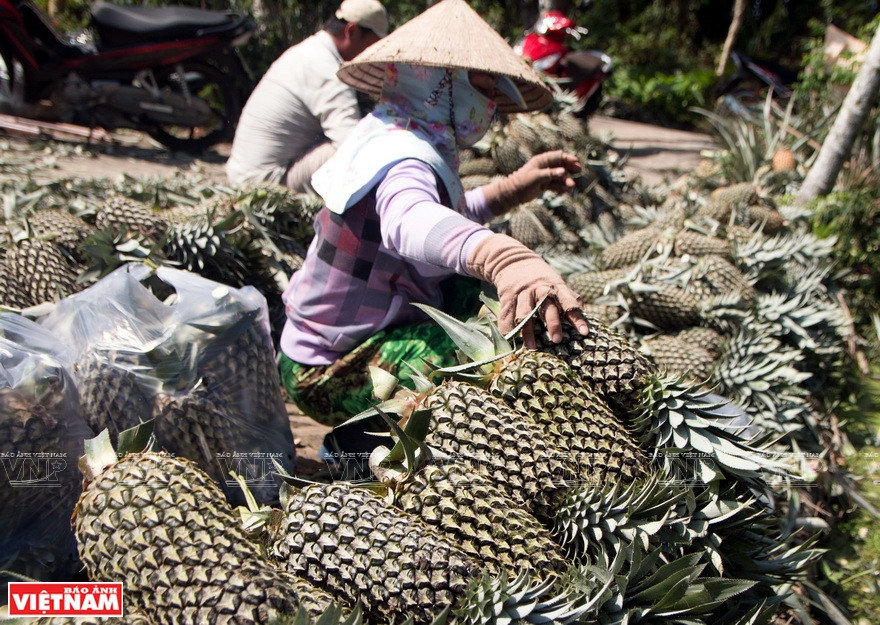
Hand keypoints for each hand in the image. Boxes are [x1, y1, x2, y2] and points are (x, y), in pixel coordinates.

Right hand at [467, 233, 588, 347]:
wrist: (514, 261)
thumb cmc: (541, 279)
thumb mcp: (557, 283)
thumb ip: (569, 298)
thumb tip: (583, 313)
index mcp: (556, 287)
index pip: (569, 303)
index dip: (577, 318)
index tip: (584, 332)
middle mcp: (540, 289)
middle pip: (547, 308)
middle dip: (552, 324)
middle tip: (557, 340)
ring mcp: (523, 292)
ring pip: (525, 313)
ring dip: (528, 331)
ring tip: (532, 347)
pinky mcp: (507, 296)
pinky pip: (507, 314)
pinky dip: (508, 327)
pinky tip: (510, 339)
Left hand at [482, 150, 581, 214]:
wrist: (513, 194)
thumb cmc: (523, 182)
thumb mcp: (537, 177)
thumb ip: (550, 174)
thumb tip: (563, 171)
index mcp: (542, 161)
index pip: (558, 156)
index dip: (568, 158)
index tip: (576, 162)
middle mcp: (545, 167)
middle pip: (561, 165)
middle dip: (570, 167)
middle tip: (579, 170)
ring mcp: (545, 176)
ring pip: (559, 177)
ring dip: (566, 180)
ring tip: (570, 186)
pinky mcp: (544, 185)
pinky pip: (556, 185)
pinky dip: (561, 187)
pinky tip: (565, 191)